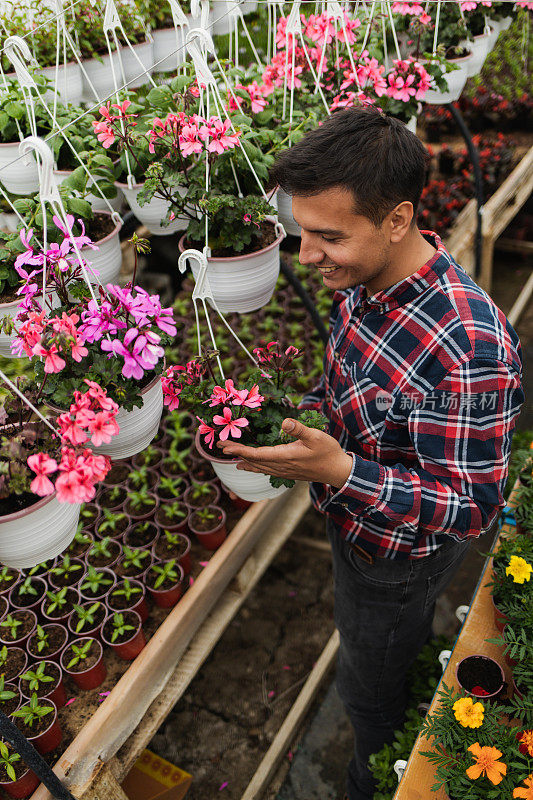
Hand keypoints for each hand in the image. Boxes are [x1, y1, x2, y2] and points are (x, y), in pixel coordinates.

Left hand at [217, 418, 352, 487]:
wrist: (339, 471)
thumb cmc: (328, 452)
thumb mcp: (316, 436)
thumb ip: (299, 429)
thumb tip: (284, 422)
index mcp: (285, 456)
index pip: (256, 454)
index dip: (239, 450)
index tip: (224, 446)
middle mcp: (281, 466)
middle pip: (254, 460)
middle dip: (236, 453)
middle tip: (220, 446)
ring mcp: (285, 471)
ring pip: (259, 467)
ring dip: (244, 461)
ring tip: (231, 458)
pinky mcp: (289, 473)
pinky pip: (267, 470)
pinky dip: (256, 467)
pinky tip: (253, 466)